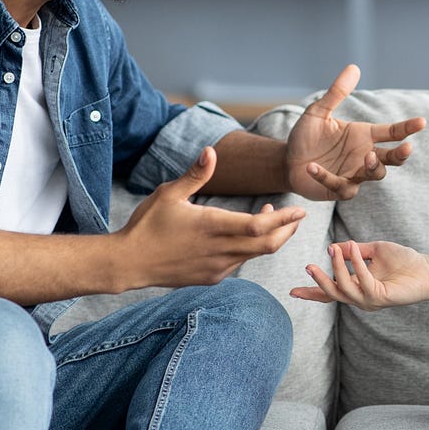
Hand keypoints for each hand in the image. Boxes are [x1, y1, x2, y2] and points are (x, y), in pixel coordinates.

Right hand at [117, 146, 305, 288]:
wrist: (129, 263)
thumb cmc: (147, 224)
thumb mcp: (169, 194)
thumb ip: (195, 174)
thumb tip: (212, 151)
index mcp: (212, 226)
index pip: (260, 226)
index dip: (284, 219)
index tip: (300, 210)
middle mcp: (219, 250)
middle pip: (268, 245)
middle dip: (287, 230)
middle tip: (296, 217)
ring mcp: (216, 268)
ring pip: (255, 255)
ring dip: (268, 238)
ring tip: (269, 218)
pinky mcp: (211, 278)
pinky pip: (239, 263)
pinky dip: (249, 249)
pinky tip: (242, 237)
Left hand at [285, 65, 424, 200]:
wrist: (288, 160)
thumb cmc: (306, 136)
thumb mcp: (318, 112)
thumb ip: (336, 93)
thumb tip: (354, 67)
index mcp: (364, 136)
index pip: (392, 132)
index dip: (407, 128)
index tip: (422, 121)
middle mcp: (364, 155)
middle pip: (392, 158)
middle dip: (401, 154)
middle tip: (406, 148)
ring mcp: (354, 174)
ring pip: (375, 174)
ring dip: (374, 166)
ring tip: (368, 156)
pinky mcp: (339, 189)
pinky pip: (341, 186)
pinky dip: (327, 177)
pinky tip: (313, 167)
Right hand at [290, 239, 428, 310]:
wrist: (427, 269)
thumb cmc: (403, 261)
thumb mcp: (373, 250)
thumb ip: (353, 251)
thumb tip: (333, 247)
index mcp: (357, 287)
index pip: (330, 292)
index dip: (311, 292)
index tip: (292, 291)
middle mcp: (361, 297)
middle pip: (332, 294)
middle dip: (319, 281)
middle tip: (309, 266)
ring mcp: (370, 300)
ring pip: (344, 289)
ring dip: (336, 268)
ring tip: (333, 250)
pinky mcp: (381, 298)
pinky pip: (363, 280)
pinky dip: (356, 263)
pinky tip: (353, 247)